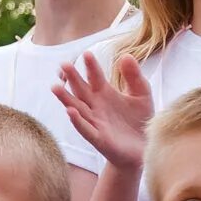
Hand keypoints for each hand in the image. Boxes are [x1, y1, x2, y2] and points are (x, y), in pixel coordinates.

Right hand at [57, 50, 152, 171]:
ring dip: (66, 98)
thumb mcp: (141, 94)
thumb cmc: (139, 120)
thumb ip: (134, 76)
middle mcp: (95, 106)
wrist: (144, 147)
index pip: (95, 77)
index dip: (91, 66)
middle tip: (64, 64)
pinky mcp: (98, 138)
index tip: (87, 54)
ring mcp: (95, 122)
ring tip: (55, 86)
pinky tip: (70, 111)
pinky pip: (85, 129)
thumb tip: (125, 55)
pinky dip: (77, 121)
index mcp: (105, 94)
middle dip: (72, 78)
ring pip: (76, 108)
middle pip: (80, 90)